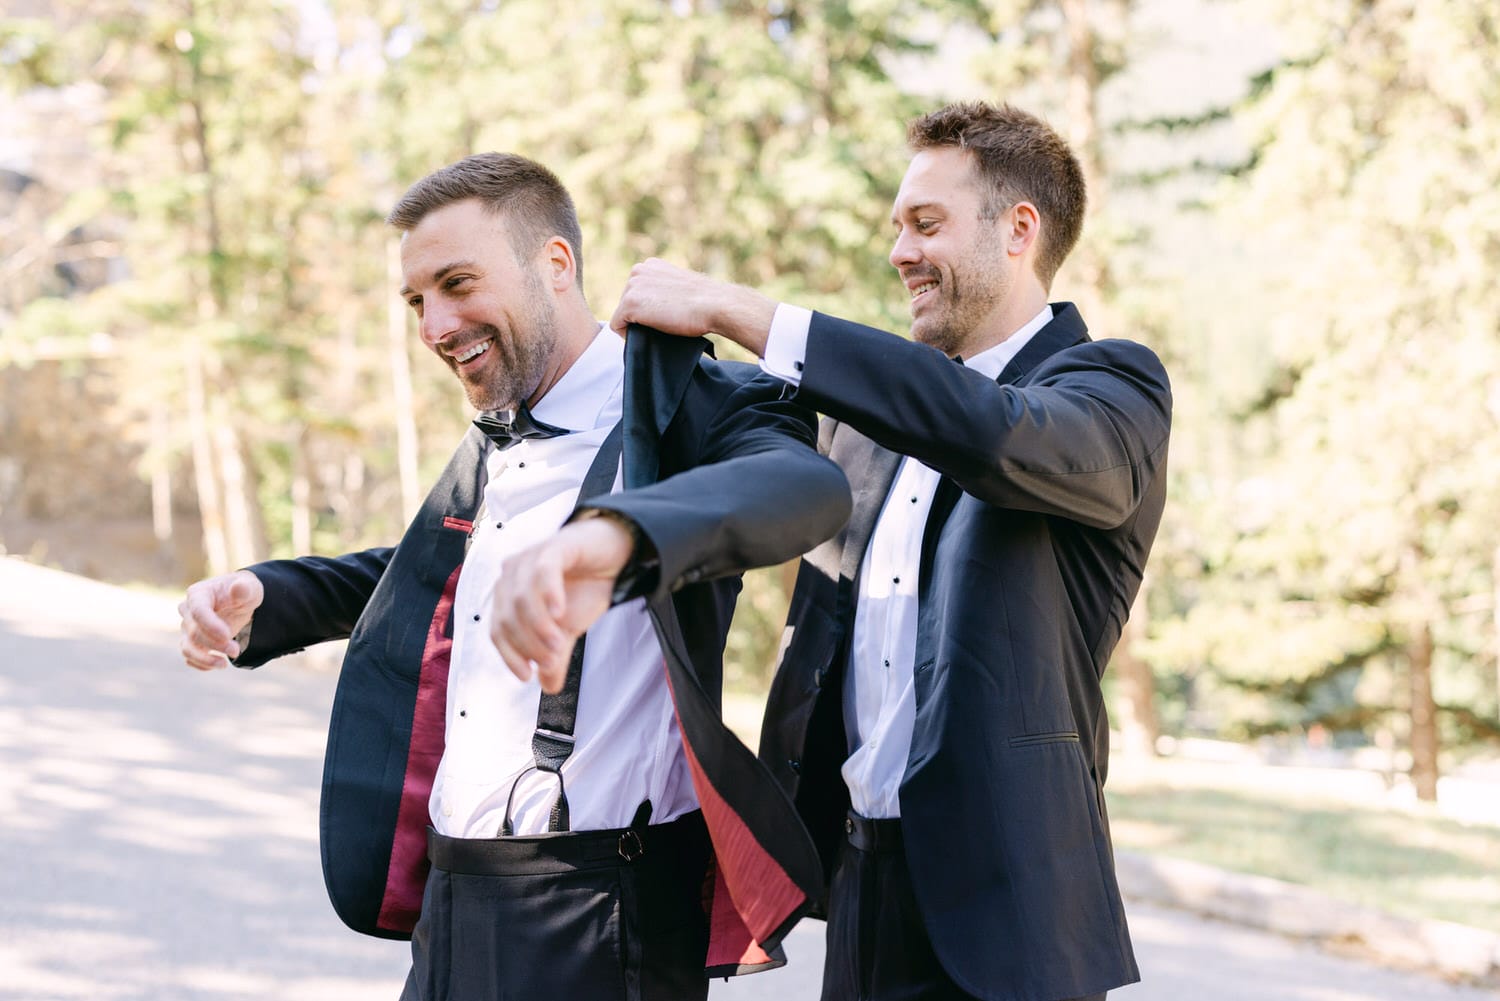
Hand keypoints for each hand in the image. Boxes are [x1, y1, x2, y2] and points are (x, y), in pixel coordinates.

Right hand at [178, 570, 263, 670]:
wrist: (240, 600)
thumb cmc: (244, 591)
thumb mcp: (250, 587)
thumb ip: (245, 588)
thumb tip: (239, 588)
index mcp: (198, 594)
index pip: (198, 611)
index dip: (211, 625)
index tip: (228, 636)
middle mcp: (187, 610)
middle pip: (194, 632)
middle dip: (216, 644)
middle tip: (236, 650)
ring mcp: (187, 626)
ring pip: (187, 647)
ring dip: (205, 659)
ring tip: (224, 665)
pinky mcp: (191, 640)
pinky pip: (189, 656)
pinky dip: (201, 664)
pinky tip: (218, 664)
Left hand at [489, 518, 634, 693]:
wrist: (614, 554)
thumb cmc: (585, 587)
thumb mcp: (569, 629)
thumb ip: (556, 656)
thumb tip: (548, 687)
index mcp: (508, 594)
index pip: (497, 630)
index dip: (509, 655)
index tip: (527, 676)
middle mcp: (511, 574)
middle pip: (507, 617)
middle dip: (527, 644)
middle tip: (551, 662)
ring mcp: (530, 557)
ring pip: (522, 598)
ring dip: (539, 627)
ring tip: (558, 645)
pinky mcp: (554, 546)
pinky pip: (544, 572)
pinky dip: (549, 595)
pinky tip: (560, 613)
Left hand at [609, 258, 775, 356]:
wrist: (716, 305)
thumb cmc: (706, 301)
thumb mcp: (680, 287)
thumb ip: (664, 290)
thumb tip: (657, 307)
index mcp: (651, 265)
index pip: (636, 292)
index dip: (646, 309)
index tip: (662, 317)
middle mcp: (638, 270)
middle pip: (626, 302)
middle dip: (639, 316)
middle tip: (662, 325)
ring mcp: (632, 286)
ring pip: (621, 314)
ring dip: (635, 325)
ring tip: (659, 329)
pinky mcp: (629, 304)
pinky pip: (617, 326)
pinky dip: (627, 335)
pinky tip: (648, 335)